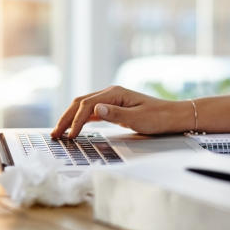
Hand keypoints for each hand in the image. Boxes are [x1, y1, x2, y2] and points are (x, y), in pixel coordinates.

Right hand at [50, 86, 182, 138]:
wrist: (174, 116)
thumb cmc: (159, 117)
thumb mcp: (138, 119)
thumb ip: (115, 115)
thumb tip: (95, 110)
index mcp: (115, 93)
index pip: (87, 105)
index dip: (75, 121)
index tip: (70, 136)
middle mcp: (111, 93)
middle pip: (80, 103)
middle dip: (66, 118)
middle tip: (55, 134)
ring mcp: (112, 99)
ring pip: (84, 106)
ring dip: (71, 118)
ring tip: (60, 133)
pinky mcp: (114, 106)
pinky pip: (92, 111)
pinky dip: (81, 119)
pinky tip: (75, 128)